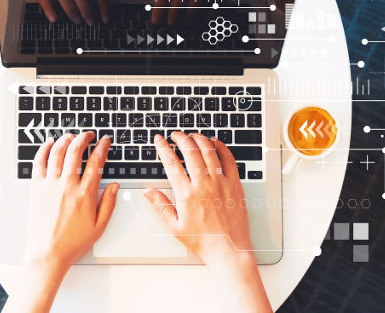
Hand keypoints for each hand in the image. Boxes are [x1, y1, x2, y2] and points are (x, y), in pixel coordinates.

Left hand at [24, 132, 117, 270]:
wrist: (47, 253)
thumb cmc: (72, 243)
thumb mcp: (99, 226)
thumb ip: (109, 203)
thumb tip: (115, 186)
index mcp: (85, 194)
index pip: (96, 162)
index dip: (102, 148)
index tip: (104, 141)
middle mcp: (67, 186)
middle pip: (76, 151)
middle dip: (84, 138)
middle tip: (88, 134)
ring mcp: (50, 185)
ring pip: (58, 153)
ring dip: (66, 140)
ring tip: (71, 135)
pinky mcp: (36, 188)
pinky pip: (39, 163)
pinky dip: (44, 149)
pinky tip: (49, 144)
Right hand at [145, 132, 250, 264]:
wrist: (228, 250)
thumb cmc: (203, 241)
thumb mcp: (174, 227)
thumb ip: (160, 206)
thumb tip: (149, 192)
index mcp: (186, 194)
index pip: (171, 163)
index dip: (163, 148)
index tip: (159, 140)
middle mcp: (203, 185)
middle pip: (190, 152)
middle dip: (181, 138)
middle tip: (176, 134)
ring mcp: (221, 183)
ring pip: (209, 152)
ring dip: (199, 139)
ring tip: (192, 135)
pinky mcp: (235, 185)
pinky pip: (229, 160)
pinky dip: (222, 148)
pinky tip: (215, 142)